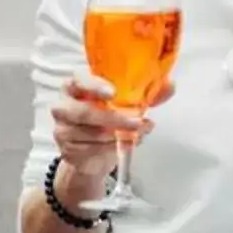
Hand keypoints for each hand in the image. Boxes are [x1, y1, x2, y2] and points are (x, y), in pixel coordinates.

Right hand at [51, 72, 169, 193]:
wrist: (92, 152)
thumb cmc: (107, 120)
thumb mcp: (128, 104)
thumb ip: (148, 93)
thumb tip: (170, 85)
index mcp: (76, 86)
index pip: (78, 80)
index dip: (94, 85)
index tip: (113, 93)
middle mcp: (63, 105)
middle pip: (84, 111)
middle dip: (114, 118)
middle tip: (137, 123)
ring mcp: (62, 128)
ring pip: (90, 133)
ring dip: (116, 136)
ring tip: (135, 135)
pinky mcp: (65, 148)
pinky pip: (89, 149)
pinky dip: (108, 149)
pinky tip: (118, 147)